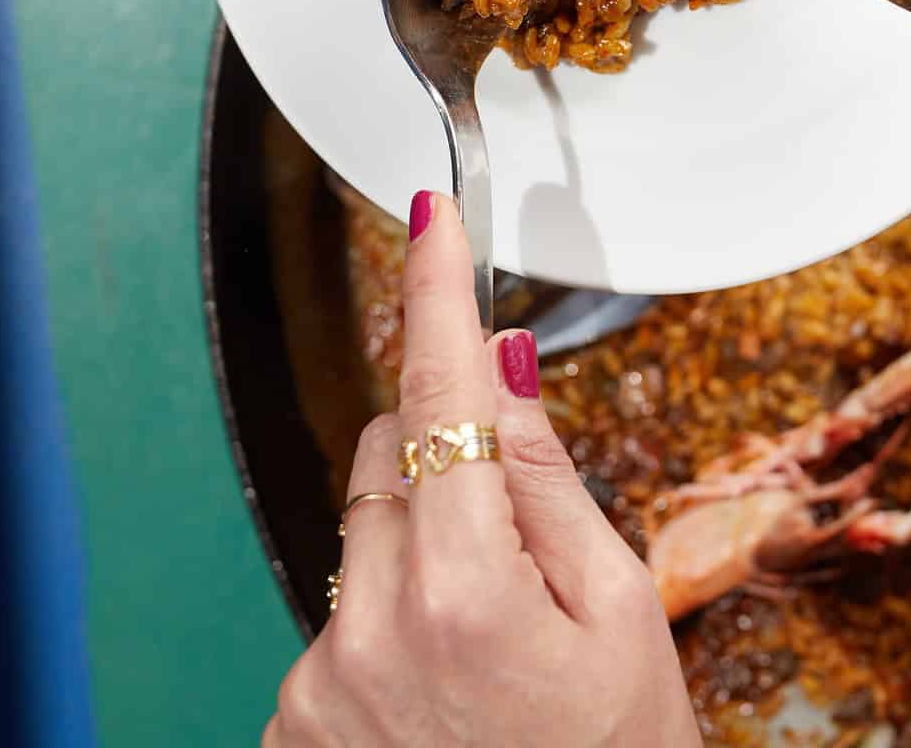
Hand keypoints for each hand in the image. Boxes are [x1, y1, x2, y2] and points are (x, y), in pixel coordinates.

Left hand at [264, 193, 698, 747]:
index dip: (437, 290)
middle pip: (388, 453)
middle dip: (445, 455)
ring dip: (415, 543)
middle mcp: (369, 632)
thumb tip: (498, 365)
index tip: (430, 214)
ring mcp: (319, 685)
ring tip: (483, 640)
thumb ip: (546, 476)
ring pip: (361, 532)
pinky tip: (439, 684)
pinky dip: (383, 615)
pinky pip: (336, 609)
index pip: (442, 396)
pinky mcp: (292, 725)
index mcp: (467, 589)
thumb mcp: (617, 608)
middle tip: (520, 542)